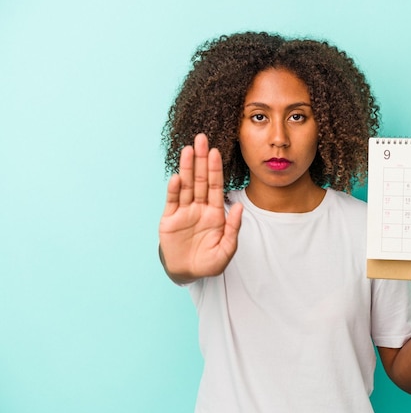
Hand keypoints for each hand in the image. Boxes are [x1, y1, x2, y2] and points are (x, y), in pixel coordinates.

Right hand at [158, 133, 242, 281]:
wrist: (188, 273)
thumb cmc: (209, 262)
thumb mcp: (226, 249)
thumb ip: (233, 228)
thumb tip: (239, 206)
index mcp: (215, 213)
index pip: (216, 186)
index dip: (215, 169)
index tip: (216, 152)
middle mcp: (200, 208)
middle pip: (200, 179)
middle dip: (201, 160)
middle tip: (202, 139)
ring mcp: (184, 212)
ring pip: (186, 186)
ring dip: (187, 168)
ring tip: (188, 150)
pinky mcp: (170, 219)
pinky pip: (172, 202)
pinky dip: (174, 190)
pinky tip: (176, 177)